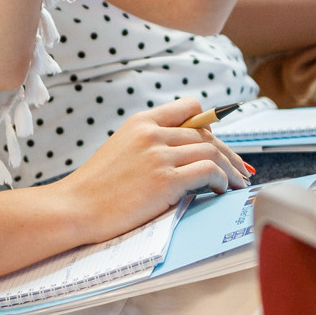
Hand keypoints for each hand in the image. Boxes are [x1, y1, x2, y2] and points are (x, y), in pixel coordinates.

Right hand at [55, 98, 250, 242]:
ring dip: (230, 169)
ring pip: (212, 151)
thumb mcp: (121, 150)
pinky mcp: (166, 180)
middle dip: (228, 153)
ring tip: (236, 184)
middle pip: (206, 134)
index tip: (221, 144)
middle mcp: (152, 133)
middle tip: (239, 170)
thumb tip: (183, 153)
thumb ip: (149, 144)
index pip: (189, 108)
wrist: (76, 207)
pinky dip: (222, 180)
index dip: (210, 126)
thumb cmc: (97, 187)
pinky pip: (208, 172)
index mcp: (140, 122)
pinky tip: (221, 191)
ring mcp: (159, 155)